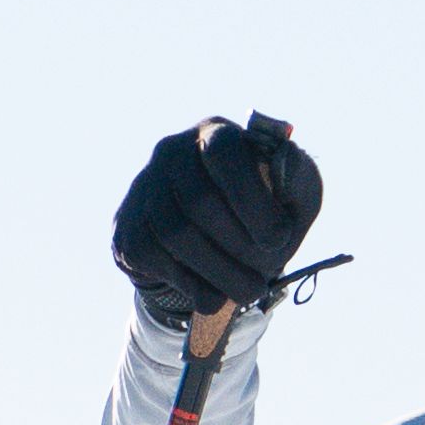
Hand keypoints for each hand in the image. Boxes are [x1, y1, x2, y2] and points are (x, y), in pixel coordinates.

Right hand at [112, 112, 325, 326]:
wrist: (215, 240)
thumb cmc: (263, 208)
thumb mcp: (292, 193)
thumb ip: (296, 182)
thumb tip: (283, 177)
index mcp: (216, 133)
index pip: (224, 152)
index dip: (251, 200)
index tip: (278, 239)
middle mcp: (172, 152)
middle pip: (199, 201)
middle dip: (240, 248)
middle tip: (265, 277)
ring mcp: (144, 188)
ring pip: (175, 233)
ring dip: (219, 273)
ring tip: (248, 291)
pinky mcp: (128, 226)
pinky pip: (153, 257)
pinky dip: (190, 283)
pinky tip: (212, 291)